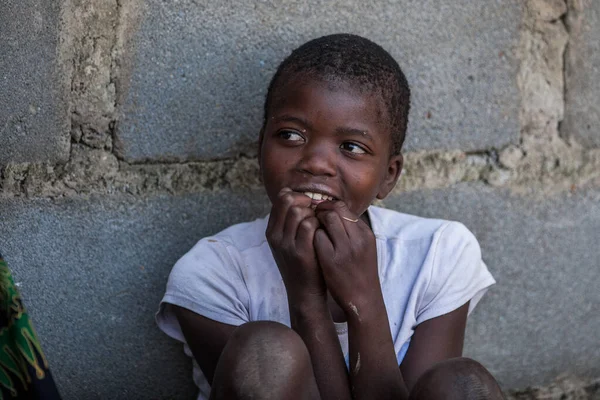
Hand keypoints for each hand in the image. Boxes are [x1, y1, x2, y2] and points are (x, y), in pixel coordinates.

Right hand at [266, 188, 326, 305]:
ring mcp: (286, 244)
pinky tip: (324, 233)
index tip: (310, 205)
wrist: (305, 293)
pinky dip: (319, 224)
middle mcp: (275, 235)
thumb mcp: (289, 242)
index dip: (298, 196)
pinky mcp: (300, 252)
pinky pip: (309, 225)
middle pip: (288, 200)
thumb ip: (291, 222)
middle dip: (306, 201)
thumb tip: (302, 197)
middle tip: (317, 212)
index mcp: (272, 230)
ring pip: (298, 211)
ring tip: (320, 224)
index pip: (281, 198)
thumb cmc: (303, 263)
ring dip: (313, 213)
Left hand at [313, 201, 381, 319]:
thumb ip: (353, 231)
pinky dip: (312, 235)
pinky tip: (310, 242)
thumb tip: (336, 213)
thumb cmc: (360, 273)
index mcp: (365, 234)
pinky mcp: (331, 259)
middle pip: (335, 210)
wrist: (363, 300)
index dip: (329, 206)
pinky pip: (318, 237)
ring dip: (316, 221)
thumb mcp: (364, 248)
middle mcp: (357, 238)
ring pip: (326, 220)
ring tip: (311, 229)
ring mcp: (345, 248)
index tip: (321, 212)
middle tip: (312, 217)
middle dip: (321, 210)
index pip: (344, 207)